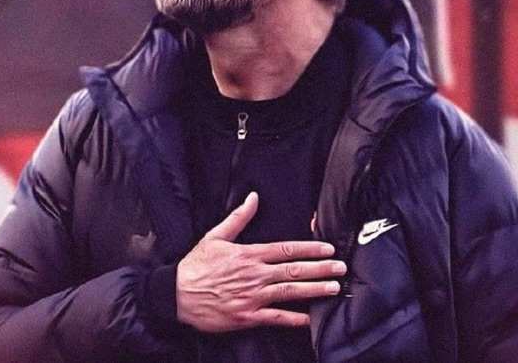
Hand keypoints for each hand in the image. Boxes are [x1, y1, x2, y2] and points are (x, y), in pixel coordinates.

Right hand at [176, 192, 345, 332]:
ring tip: (333, 287)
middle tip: (340, 267)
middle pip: (293, 269)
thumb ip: (238, 217)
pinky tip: (311, 318)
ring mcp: (252, 297)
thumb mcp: (215, 235)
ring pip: (289, 292)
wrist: (177, 295)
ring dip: (314, 289)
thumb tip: (253, 197)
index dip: (309, 248)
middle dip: (320, 268)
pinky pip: (276, 318)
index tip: (327, 248)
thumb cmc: (197, 265)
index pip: (285, 249)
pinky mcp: (247, 317)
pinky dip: (295, 319)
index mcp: (249, 254)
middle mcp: (255, 275)